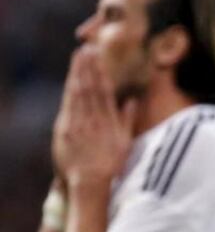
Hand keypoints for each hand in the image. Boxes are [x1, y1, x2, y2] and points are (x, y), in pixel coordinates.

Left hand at [52, 48, 138, 185]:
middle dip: (88, 66)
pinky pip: (68, 106)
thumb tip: (132, 100)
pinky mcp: (65, 131)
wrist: (90, 182)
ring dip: (78, 73)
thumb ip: (127, 119)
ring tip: (78, 57)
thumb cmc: (110, 164)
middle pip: (90, 87)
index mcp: (108, 121)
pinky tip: (71, 79)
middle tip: (86, 48)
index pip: (104, 90)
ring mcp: (78, 124)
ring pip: (78, 93)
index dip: (101, 71)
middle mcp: (93, 120)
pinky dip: (69, 90)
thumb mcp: (125, 142)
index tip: (100, 57)